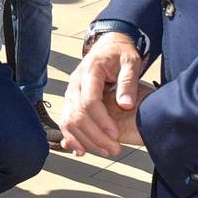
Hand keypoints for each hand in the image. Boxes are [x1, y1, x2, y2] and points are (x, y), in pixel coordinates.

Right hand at [59, 32, 148, 156]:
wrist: (109, 45)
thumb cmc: (121, 53)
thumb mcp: (131, 62)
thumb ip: (128, 83)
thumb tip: (125, 105)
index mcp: (90, 70)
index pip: (90, 101)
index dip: (102, 121)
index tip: (116, 136)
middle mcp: (75, 82)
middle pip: (78, 114)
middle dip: (95, 136)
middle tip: (114, 150)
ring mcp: (71, 91)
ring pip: (69, 120)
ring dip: (85, 140)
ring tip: (104, 152)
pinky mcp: (71, 99)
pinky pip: (66, 120)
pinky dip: (72, 137)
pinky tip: (82, 150)